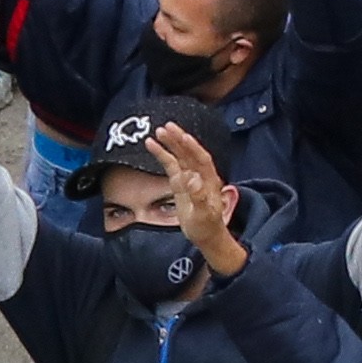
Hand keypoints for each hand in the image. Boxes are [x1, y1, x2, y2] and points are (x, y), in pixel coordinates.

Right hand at [142, 119, 255, 287]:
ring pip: (179, 156)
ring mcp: (189, 177)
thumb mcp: (204, 214)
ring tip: (158, 130)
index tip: (184, 136)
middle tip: (167, 126)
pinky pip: (170, 165)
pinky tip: (152, 145)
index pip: (201, 159)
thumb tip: (191, 180)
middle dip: (179, 139)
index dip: (193, 147)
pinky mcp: (179, 183)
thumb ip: (198, 197)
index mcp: (209, 180)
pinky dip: (162, 155)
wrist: (205, 235)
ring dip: (170, 143)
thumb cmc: (207, 226)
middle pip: (189, 153)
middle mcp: (199, 175)